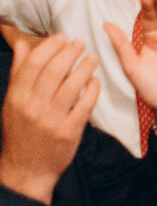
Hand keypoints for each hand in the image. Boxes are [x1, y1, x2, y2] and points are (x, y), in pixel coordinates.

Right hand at [0, 35, 98, 202]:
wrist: (27, 168)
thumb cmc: (21, 131)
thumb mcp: (12, 102)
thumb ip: (19, 74)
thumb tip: (23, 45)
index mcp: (17, 96)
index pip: (34, 64)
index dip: (50, 47)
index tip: (62, 37)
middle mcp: (33, 106)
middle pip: (53, 71)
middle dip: (69, 53)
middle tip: (80, 43)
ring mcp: (52, 119)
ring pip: (71, 86)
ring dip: (84, 68)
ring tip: (92, 58)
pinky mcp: (69, 132)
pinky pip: (84, 105)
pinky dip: (91, 90)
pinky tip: (96, 81)